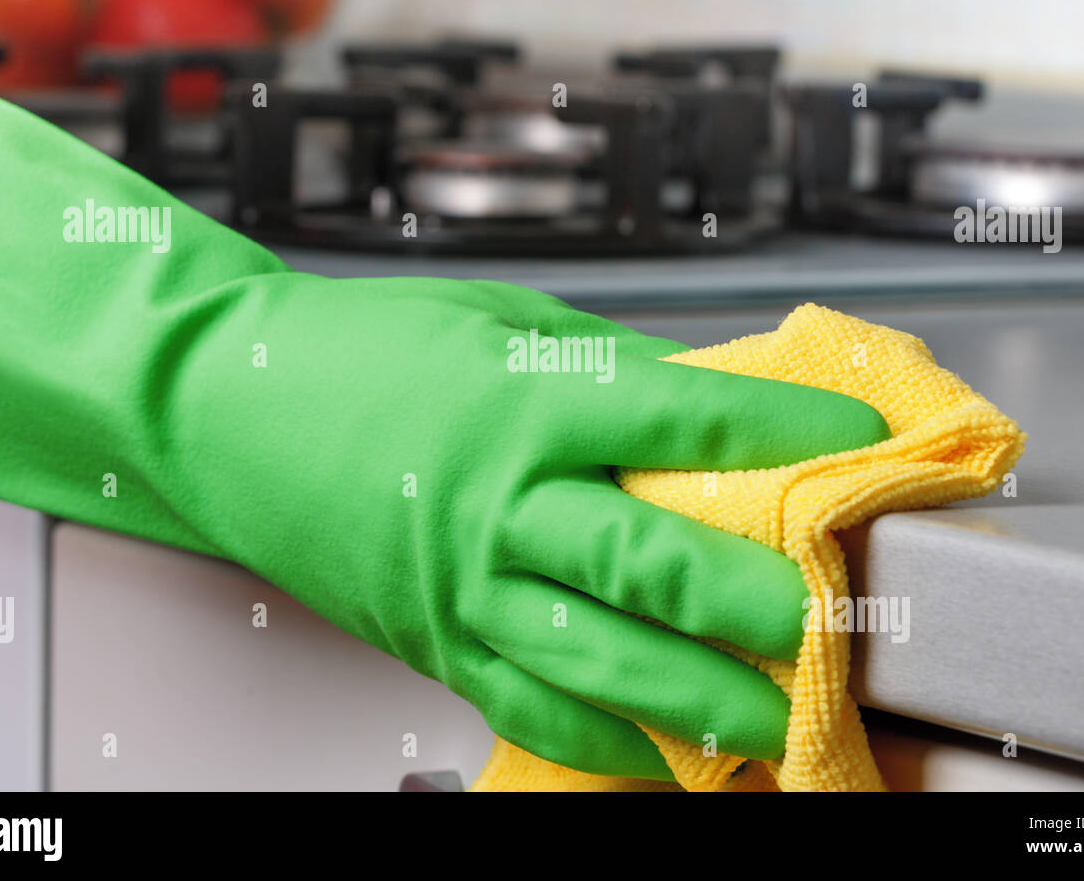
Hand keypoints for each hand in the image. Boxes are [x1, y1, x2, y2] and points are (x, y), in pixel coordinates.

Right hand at [212, 276, 889, 778]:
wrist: (225, 405)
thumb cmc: (356, 354)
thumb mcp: (496, 323)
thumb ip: (606, 368)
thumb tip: (708, 398)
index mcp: (523, 400)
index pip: (682, 416)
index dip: (784, 428)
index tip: (858, 441)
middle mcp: (498, 501)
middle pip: (650, 563)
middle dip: (754, 603)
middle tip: (834, 625)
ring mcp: (462, 583)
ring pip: (598, 656)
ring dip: (699, 698)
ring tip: (778, 724)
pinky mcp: (433, 637)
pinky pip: (529, 704)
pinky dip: (606, 741)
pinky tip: (665, 761)